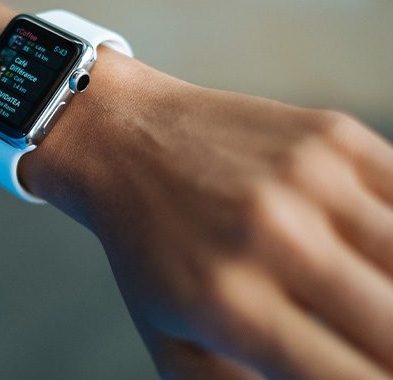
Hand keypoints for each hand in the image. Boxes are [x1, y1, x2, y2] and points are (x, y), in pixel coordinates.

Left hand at [24, 49, 392, 377]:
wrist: (124, 139)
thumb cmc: (150, 251)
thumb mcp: (172, 342)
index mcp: (231, 305)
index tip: (368, 374)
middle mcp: (275, 238)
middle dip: (391, 352)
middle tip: (369, 345)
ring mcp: (310, 179)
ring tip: (366, 301)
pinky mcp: (334, 136)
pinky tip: (377, 256)